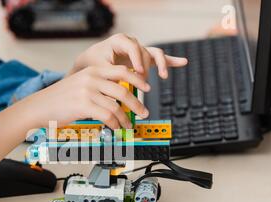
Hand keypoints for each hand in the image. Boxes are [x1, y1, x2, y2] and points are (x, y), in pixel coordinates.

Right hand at [29, 65, 150, 129]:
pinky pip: (107, 116)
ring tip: (129, 125)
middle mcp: (91, 78)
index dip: (137, 79)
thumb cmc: (57, 99)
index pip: (122, 71)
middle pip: (123, 89)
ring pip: (117, 105)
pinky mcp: (84, 105)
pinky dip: (115, 124)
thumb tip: (117, 98)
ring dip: (126, 118)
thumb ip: (97, 87)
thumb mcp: (79, 85)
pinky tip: (116, 128)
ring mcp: (87, 91)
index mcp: (92, 70)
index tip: (146, 87)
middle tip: (143, 112)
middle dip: (137, 103)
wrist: (38, 107)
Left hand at [69, 33, 187, 78]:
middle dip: (145, 68)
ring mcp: (138, 51)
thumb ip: (110, 76)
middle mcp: (130, 43)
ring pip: (154, 54)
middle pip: (145, 52)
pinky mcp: (142, 59)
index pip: (133, 48)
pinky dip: (169, 61)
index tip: (138, 73)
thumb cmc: (91, 65)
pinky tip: (182, 62)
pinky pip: (158, 58)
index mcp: (119, 41)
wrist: (88, 63)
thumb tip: (119, 91)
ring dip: (161, 64)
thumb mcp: (98, 70)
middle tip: (142, 82)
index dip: (137, 60)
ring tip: (164, 76)